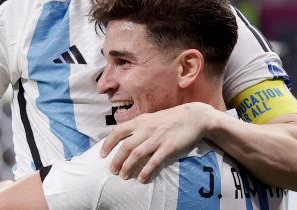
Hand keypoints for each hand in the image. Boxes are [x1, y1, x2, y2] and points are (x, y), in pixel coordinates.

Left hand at [100, 102, 214, 182]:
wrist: (194, 116)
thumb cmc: (171, 118)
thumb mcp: (151, 118)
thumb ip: (139, 127)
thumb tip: (125, 138)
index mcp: (140, 121)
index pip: (118, 131)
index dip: (108, 143)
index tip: (102, 154)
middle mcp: (146, 129)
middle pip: (125, 146)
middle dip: (116, 160)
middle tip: (112, 170)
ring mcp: (157, 138)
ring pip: (137, 154)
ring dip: (128, 166)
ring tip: (123, 176)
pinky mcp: (169, 147)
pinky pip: (154, 161)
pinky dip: (146, 170)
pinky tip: (141, 178)